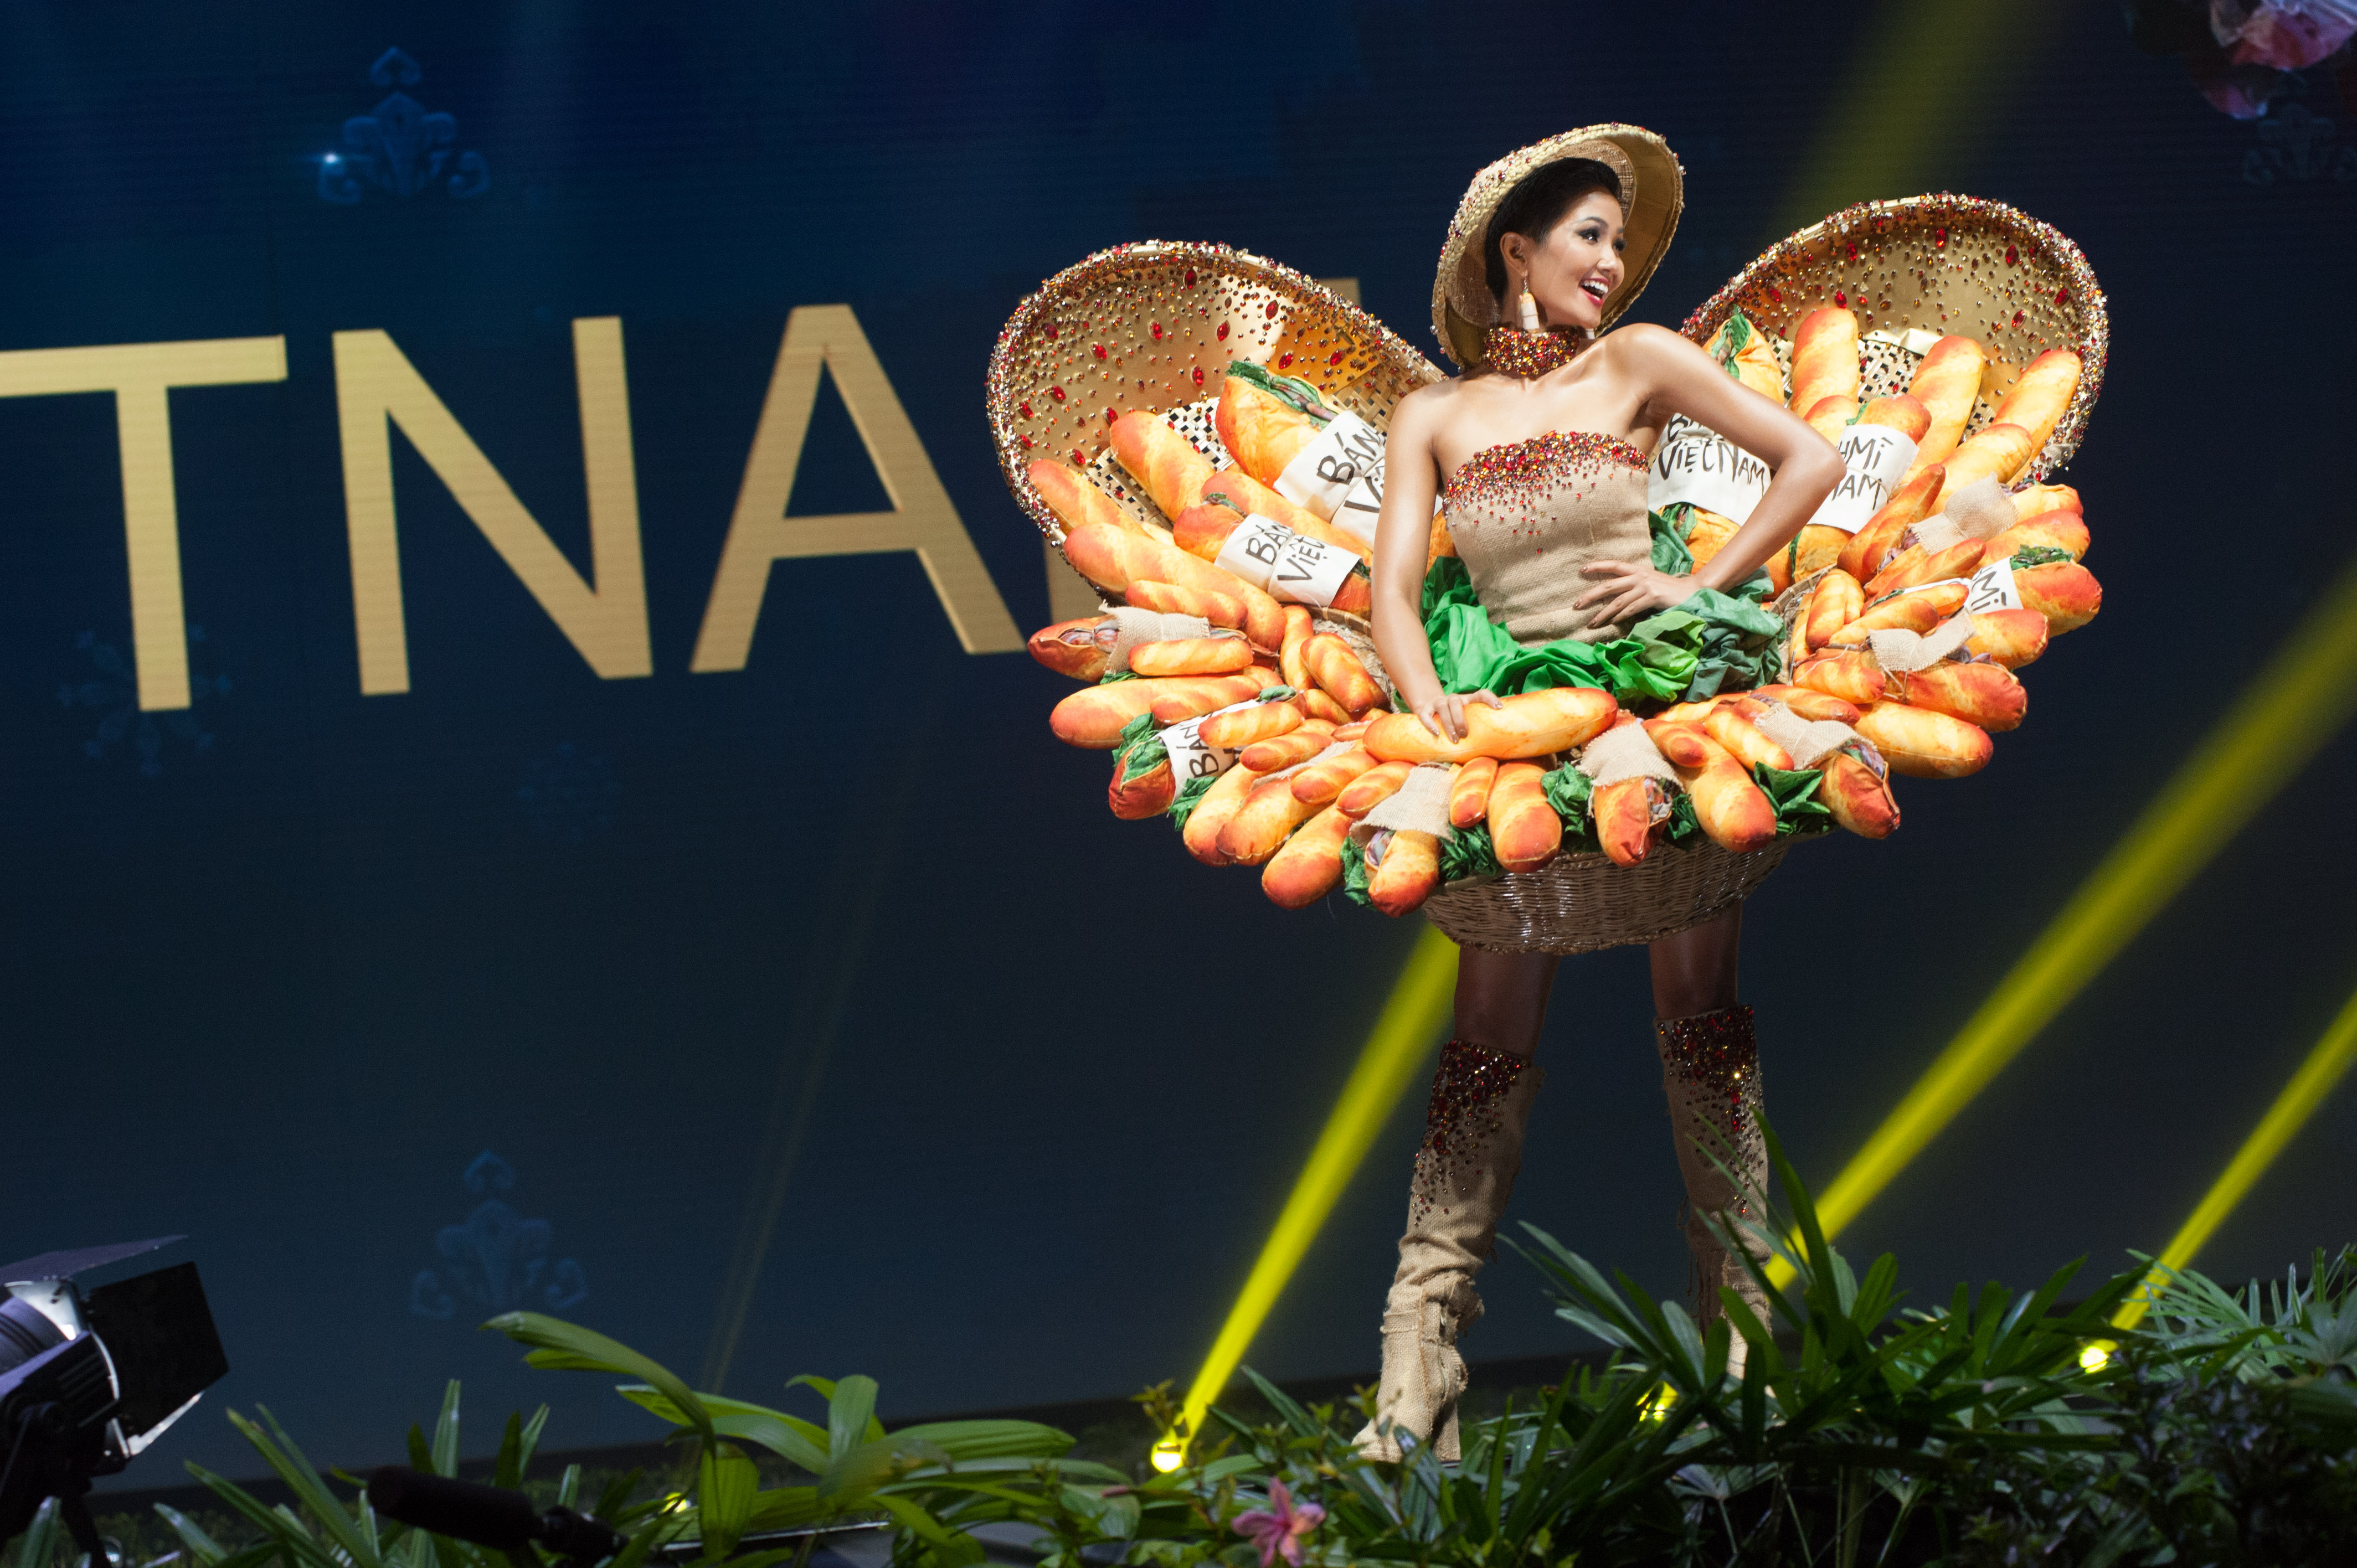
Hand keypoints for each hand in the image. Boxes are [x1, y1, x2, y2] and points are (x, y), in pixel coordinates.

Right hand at [1412, 687, 1501, 741]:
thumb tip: (1494, 746)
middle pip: (1455, 702)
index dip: (1490, 699)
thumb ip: (1477, 726)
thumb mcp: (1466, 719)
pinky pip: (1425, 715)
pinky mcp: (1424, 709)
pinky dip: (1430, 723)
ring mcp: (1437, 703)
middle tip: (1464, 735)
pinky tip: (1436, 733)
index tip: (1499, 707)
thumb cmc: (1454, 719)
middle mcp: (1452, 699)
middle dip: (1460, 719)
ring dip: (1448, 723)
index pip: (1480, 694)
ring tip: (1454, 739)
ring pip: (1442, 707)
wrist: (1429, 709)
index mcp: (1466, 700)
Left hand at [1573, 560, 1693, 627]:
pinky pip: (1631, 609)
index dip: (1598, 566)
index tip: (1582, 570)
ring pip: (1618, 601)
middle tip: (1576, 605)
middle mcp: (1640, 576)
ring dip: (1603, 614)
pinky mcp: (1653, 597)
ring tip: (1591, 623)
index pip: (1614, 565)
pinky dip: (1620, 617)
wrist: (1692, 591)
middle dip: (1591, 596)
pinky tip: (1612, 623)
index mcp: (1638, 570)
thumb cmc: (1669, 590)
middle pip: (1609, 585)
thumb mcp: (1650, 583)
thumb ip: (1634, 586)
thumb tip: (1615, 599)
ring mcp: (1646, 586)